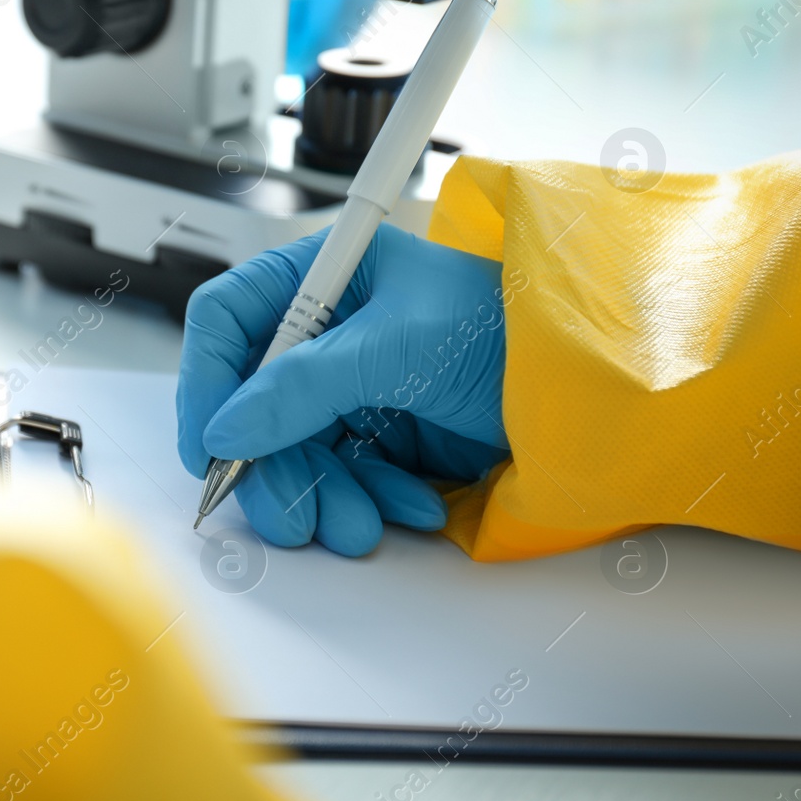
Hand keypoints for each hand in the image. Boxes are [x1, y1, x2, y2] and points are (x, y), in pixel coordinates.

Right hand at [177, 224, 512, 554]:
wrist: (593, 390)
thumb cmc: (513, 331)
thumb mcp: (398, 348)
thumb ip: (303, 386)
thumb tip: (226, 430)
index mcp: (324, 276)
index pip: (227, 322)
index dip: (206, 383)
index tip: (208, 447)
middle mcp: (329, 329)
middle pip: (254, 403)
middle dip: (274, 465)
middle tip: (289, 515)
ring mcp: (355, 384)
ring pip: (295, 450)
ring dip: (321, 495)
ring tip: (357, 524)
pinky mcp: (385, 433)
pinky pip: (344, 475)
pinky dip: (369, 499)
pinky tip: (410, 506)